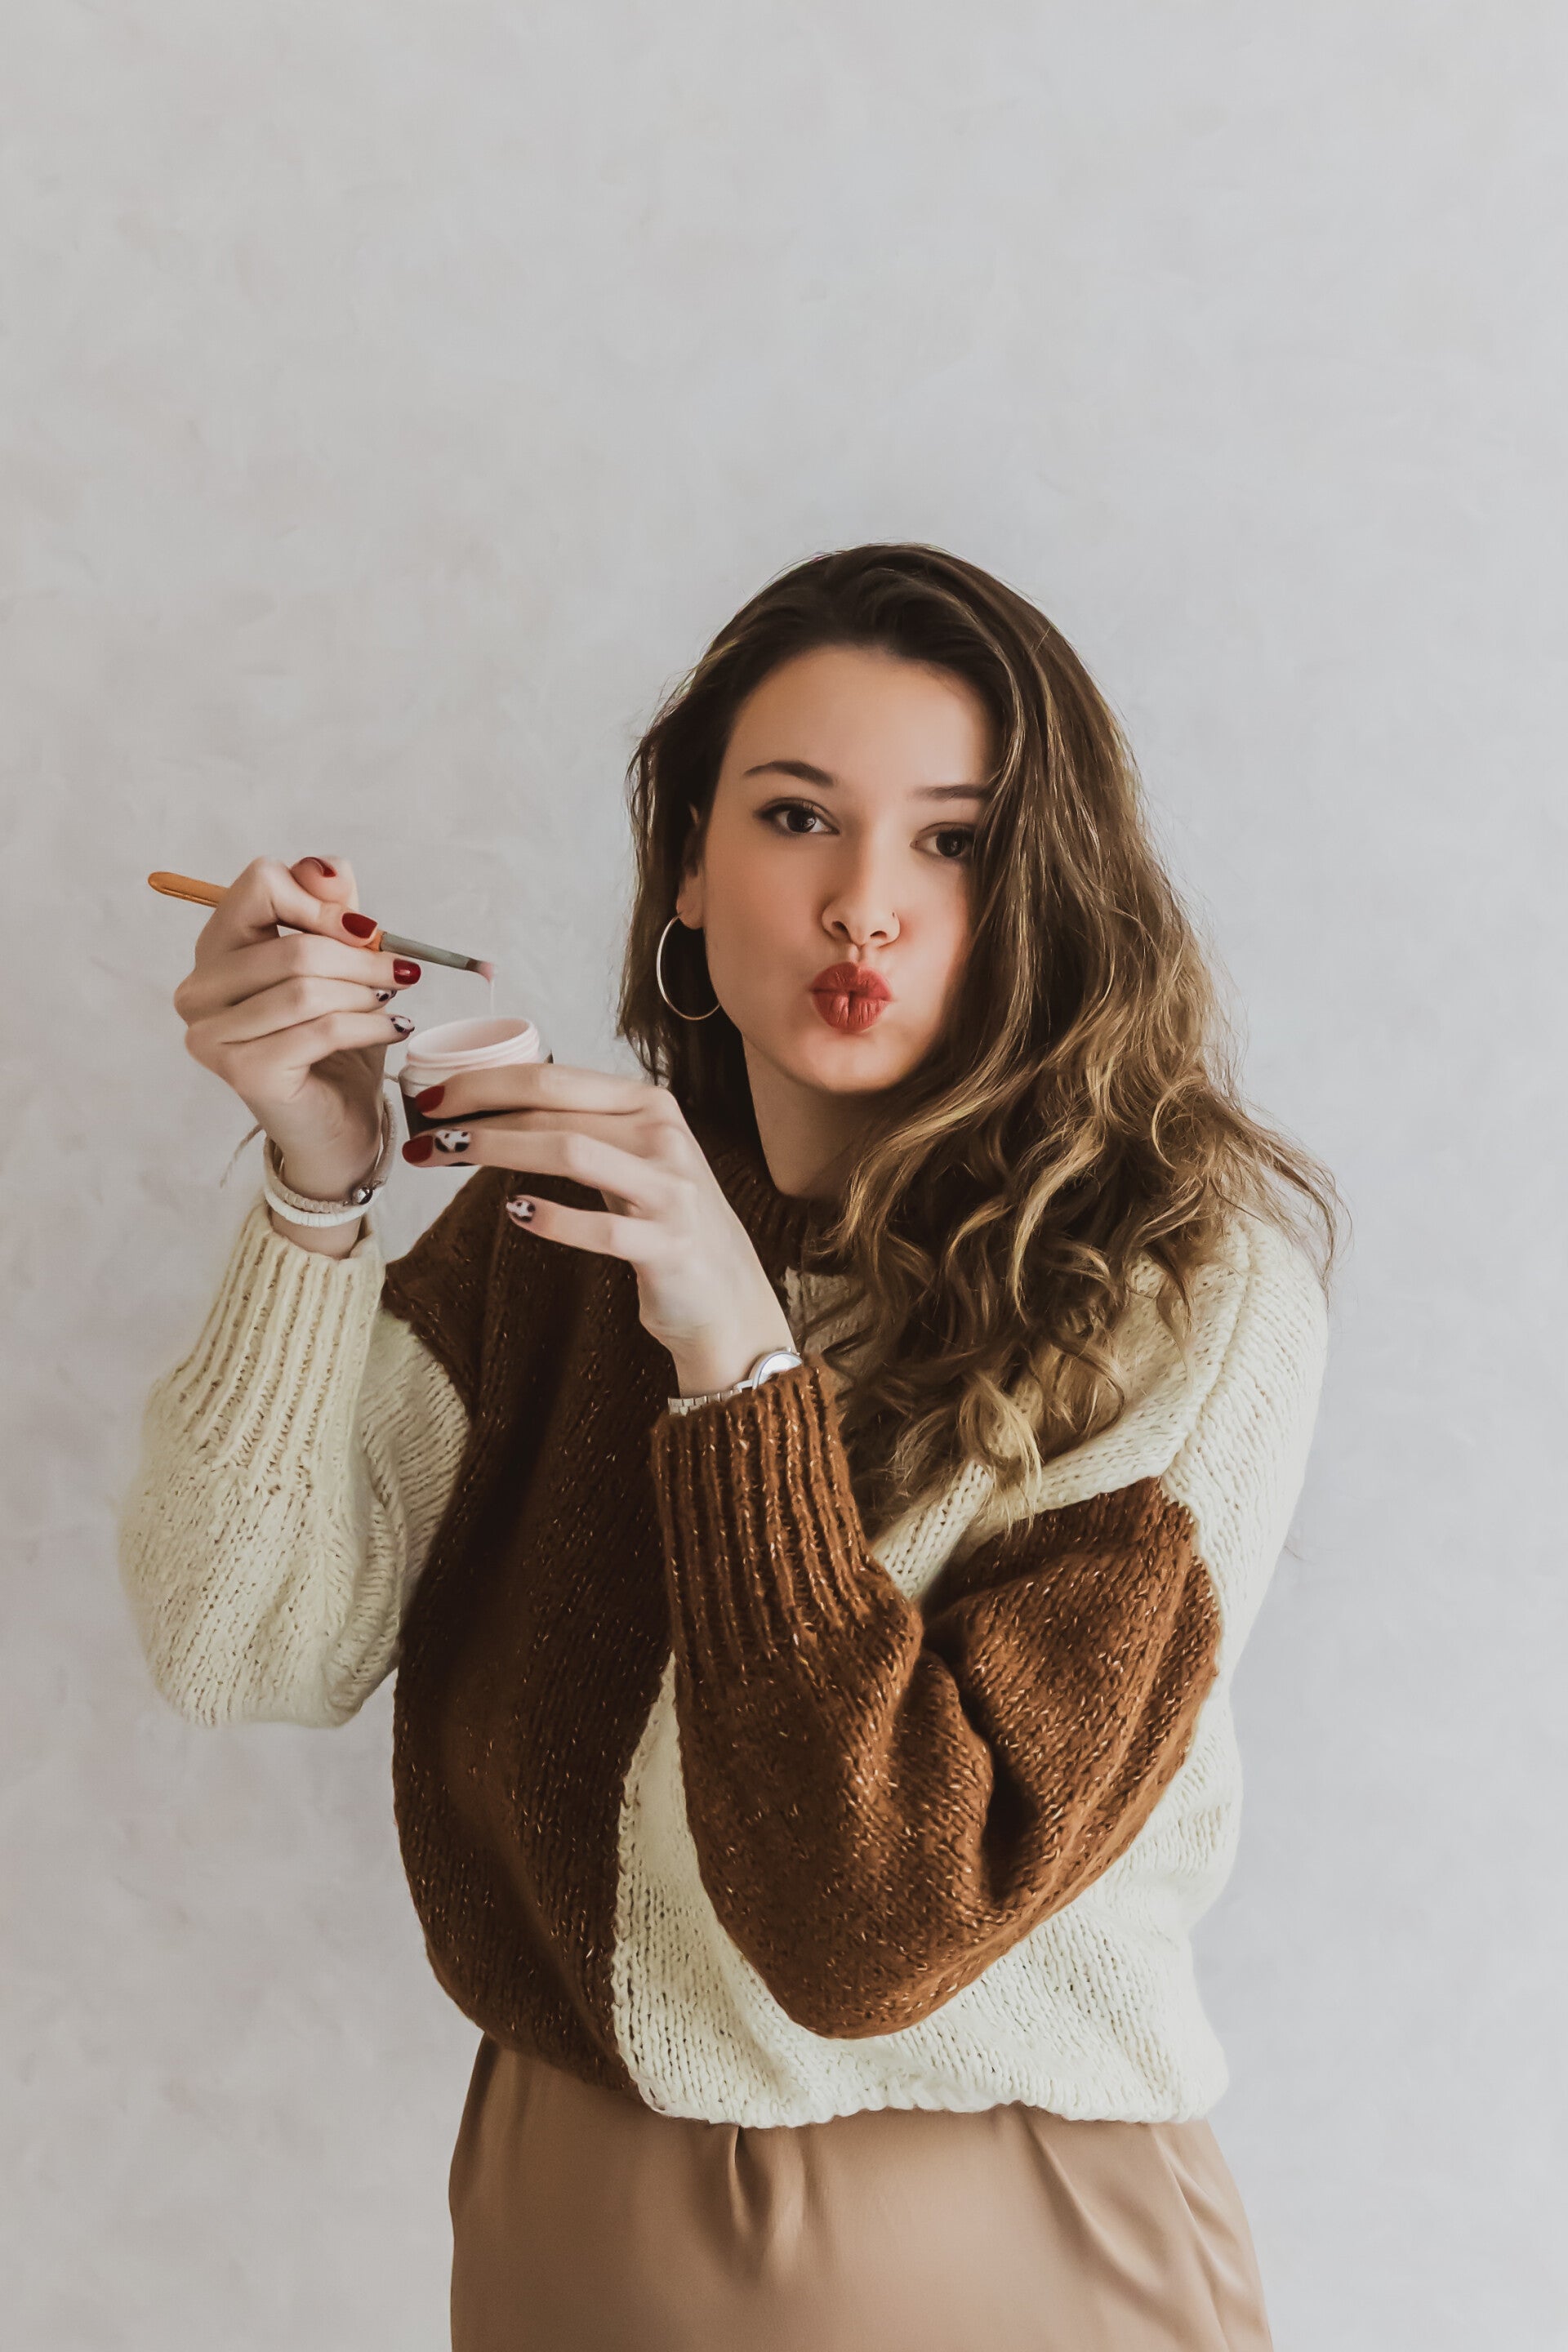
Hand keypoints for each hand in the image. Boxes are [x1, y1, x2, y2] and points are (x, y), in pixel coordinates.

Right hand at [173, 855, 421, 1252]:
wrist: (336, 1126)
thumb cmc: (333, 1043)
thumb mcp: (340, 965)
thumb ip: (331, 911)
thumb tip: (327, 867)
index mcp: (216, 949)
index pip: (258, 885)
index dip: (318, 902)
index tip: (364, 930)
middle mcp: (198, 990)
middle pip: (291, 947)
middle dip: (360, 958)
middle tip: (402, 971)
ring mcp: (212, 1035)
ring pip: (305, 990)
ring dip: (365, 992)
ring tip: (392, 1000)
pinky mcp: (243, 1072)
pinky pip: (319, 1030)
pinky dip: (367, 1024)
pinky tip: (392, 1027)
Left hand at [402, 1062, 797, 1393]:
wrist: (725, 1296)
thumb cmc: (664, 1222)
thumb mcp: (632, 1159)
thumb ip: (583, 1127)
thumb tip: (494, 1106)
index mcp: (649, 1104)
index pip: (554, 1077)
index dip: (486, 1080)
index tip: (432, 1094)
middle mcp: (664, 1136)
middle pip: (554, 1108)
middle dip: (478, 1112)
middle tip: (423, 1129)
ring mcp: (671, 1190)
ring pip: (571, 1152)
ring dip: (497, 1150)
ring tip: (447, 1157)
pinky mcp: (669, 1244)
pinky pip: (602, 1226)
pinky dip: (553, 1218)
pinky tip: (516, 1213)